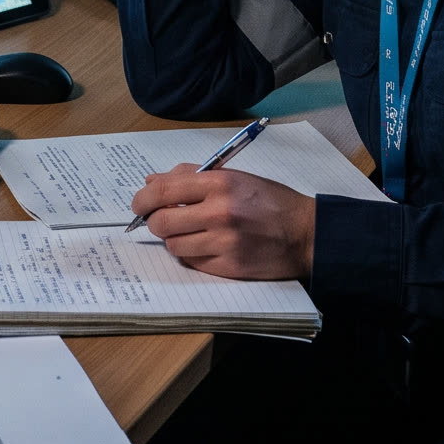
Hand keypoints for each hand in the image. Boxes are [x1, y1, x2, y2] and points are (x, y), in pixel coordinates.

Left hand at [129, 166, 315, 279]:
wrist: (305, 234)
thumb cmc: (269, 201)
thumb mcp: (234, 176)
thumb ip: (190, 176)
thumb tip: (151, 181)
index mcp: (219, 183)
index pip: (163, 190)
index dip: (142, 199)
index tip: (138, 204)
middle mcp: (219, 212)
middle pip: (161, 222)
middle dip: (155, 222)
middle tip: (162, 220)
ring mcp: (224, 242)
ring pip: (174, 246)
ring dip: (175, 240)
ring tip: (190, 233)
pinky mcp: (229, 267)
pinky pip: (192, 263)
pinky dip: (192, 255)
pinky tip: (206, 246)